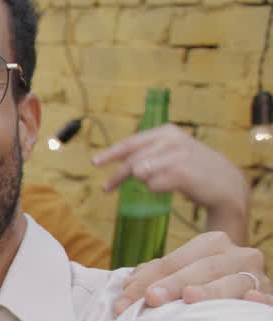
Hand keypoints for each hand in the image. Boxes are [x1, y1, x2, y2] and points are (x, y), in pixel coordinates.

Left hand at [95, 123, 249, 243]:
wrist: (225, 183)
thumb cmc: (193, 168)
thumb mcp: (171, 152)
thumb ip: (147, 154)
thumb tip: (121, 163)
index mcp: (166, 131)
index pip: (130, 143)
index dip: (110, 154)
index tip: (94, 162)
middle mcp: (171, 140)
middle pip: (130, 161)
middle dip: (118, 177)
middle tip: (108, 188)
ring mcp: (177, 155)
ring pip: (140, 174)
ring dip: (147, 182)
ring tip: (165, 181)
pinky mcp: (181, 172)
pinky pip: (153, 185)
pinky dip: (158, 189)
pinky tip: (174, 186)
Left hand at [113, 232, 271, 314]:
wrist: (249, 291)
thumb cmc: (207, 284)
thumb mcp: (183, 273)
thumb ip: (156, 274)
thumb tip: (129, 283)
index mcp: (212, 243)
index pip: (172, 262)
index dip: (145, 281)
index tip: (121, 303)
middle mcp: (237, 254)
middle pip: (201, 268)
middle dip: (172, 283)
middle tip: (150, 298)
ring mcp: (256, 275)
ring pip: (233, 281)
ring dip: (211, 290)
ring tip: (190, 297)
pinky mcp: (270, 295)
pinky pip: (268, 298)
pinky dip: (259, 299)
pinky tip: (250, 299)